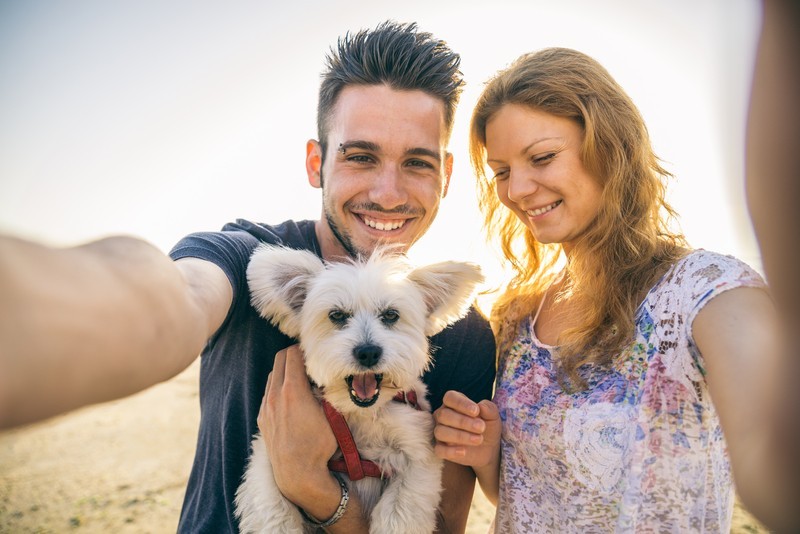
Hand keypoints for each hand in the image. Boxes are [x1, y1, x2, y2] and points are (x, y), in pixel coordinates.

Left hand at [258, 344, 337, 505]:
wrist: (298, 473)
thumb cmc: (319, 444)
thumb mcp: (331, 414)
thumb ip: (327, 390)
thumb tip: (329, 376)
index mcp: (292, 390)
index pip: (292, 353)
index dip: (305, 350)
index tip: (315, 353)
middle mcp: (275, 395)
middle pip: (279, 359)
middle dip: (294, 356)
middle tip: (308, 361)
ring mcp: (266, 406)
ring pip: (273, 376)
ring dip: (285, 372)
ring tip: (301, 380)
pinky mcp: (262, 418)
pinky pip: (268, 393)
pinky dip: (278, 388)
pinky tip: (291, 399)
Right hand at [433, 390, 500, 468]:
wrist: (488, 449)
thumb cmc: (487, 427)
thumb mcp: (493, 417)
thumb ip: (489, 409)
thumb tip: (481, 406)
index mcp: (453, 403)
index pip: (450, 398)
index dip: (461, 403)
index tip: (476, 411)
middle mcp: (443, 416)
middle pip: (444, 415)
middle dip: (463, 421)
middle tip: (481, 428)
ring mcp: (440, 432)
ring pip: (440, 432)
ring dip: (460, 436)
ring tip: (478, 439)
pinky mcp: (441, 449)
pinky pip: (439, 450)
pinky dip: (450, 451)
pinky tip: (463, 452)